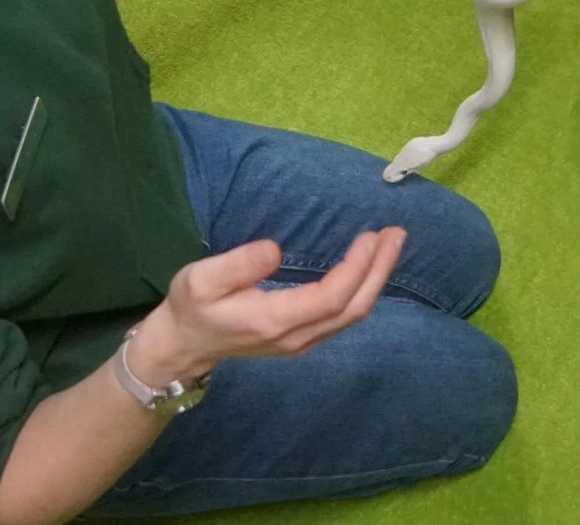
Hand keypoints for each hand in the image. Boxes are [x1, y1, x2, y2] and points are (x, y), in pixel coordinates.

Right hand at [131, 229, 405, 384]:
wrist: (183, 347)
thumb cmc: (190, 307)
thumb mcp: (200, 279)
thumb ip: (237, 264)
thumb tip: (275, 250)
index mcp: (275, 320)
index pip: (332, 297)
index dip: (357, 267)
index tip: (371, 236)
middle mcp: (297, 336)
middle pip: (353, 308)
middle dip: (379, 270)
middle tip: (396, 233)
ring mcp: (301, 341)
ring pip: (352, 314)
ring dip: (375, 278)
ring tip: (389, 243)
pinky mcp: (302, 337)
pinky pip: (343, 315)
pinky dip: (362, 288)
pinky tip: (368, 266)